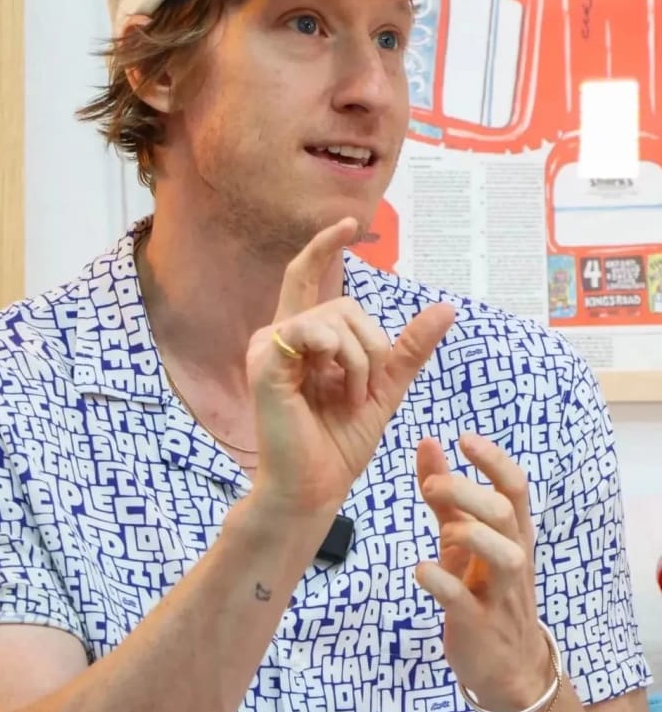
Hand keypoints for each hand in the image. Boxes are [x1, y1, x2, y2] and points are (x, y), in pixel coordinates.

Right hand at [246, 217, 454, 514]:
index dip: (326, 245)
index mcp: (301, 338)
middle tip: (365, 388)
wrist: (315, 488)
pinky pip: (315, 333)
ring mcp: (267, 348)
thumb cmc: (339, 442)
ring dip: (360, 360)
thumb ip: (408, 349)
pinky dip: (342, 361)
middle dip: (372, 343)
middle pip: (342, 303)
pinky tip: (335, 391)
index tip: (352, 224)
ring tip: (350, 397)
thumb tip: (447, 308)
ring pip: (335, 318)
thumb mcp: (384, 387)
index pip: (307, 275)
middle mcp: (278, 335)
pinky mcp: (264, 364)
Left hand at [415, 433, 552, 711]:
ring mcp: (499, 594)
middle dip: (468, 493)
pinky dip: (442, 582)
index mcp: (513, 533)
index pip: (515, 488)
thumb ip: (447, 494)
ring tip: (443, 530)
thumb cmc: (484, 587)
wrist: (509, 668)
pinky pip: (464, 601)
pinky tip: (421, 570)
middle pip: (503, 514)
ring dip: (470, 534)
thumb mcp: (466, 538)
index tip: (464, 438)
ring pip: (503, 556)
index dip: (493, 460)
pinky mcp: (479, 625)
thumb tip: (427, 443)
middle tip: (432, 487)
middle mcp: (513, 558)